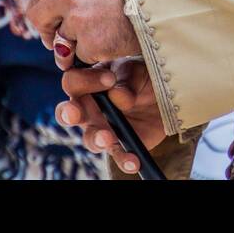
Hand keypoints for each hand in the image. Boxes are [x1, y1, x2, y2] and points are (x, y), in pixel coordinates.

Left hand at [27, 0, 142, 66]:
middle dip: (46, 32)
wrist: (158, 4)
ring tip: (99, 35)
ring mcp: (77, 21)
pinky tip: (110, 41)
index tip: (50, 21)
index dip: (43, 11)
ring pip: (61, 41)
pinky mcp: (89, 44)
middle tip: (58, 40)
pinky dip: (94, 53)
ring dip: (75, 44)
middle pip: (38, 19)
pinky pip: (81, 55)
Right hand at [57, 60, 165, 174]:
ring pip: (90, 139)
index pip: (72, 82)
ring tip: (108, 137)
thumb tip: (117, 95)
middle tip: (74, 113)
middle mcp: (89, 110)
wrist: (166, 95)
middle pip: (67, 114)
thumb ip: (126, 81)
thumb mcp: (137, 71)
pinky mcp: (120, 146)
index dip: (85, 81)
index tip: (109, 78)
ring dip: (97, 138)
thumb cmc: (143, 77)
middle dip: (69, 113)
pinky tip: (133, 162)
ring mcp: (102, 130)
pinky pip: (119, 156)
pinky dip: (125, 160)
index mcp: (88, 85)